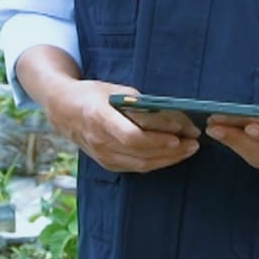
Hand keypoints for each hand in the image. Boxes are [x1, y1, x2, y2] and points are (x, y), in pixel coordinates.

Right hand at [42, 78, 200, 174]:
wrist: (63, 110)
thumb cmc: (92, 95)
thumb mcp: (114, 91)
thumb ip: (139, 104)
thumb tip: (170, 115)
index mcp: (100, 119)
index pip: (132, 136)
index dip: (157, 139)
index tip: (179, 135)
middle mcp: (100, 142)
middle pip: (141, 153)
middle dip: (171, 150)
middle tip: (194, 142)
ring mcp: (102, 156)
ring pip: (141, 164)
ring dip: (168, 159)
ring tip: (189, 149)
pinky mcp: (107, 164)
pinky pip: (136, 168)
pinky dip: (156, 162)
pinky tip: (171, 156)